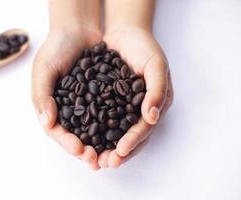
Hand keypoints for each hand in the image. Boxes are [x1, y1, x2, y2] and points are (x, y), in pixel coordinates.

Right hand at [32, 26, 101, 169]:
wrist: (77, 30)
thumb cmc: (56, 48)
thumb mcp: (44, 69)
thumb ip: (43, 95)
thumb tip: (47, 122)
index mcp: (51, 107)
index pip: (57, 132)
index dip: (68, 143)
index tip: (80, 151)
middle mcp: (67, 110)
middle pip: (76, 136)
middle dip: (87, 150)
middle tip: (98, 161)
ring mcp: (85, 105)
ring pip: (93, 130)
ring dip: (101, 144)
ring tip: (112, 155)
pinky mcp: (100, 97)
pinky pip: (107, 114)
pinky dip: (113, 125)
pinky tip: (122, 133)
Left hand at [96, 25, 173, 167]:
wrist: (125, 33)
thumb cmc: (145, 47)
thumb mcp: (156, 65)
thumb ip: (157, 90)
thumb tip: (151, 117)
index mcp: (154, 106)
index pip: (144, 129)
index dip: (134, 141)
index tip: (121, 151)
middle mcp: (138, 111)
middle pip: (129, 137)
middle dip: (118, 153)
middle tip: (104, 164)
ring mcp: (122, 108)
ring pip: (113, 133)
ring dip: (104, 147)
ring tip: (92, 158)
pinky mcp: (106, 102)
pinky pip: (100, 119)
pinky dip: (93, 131)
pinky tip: (83, 139)